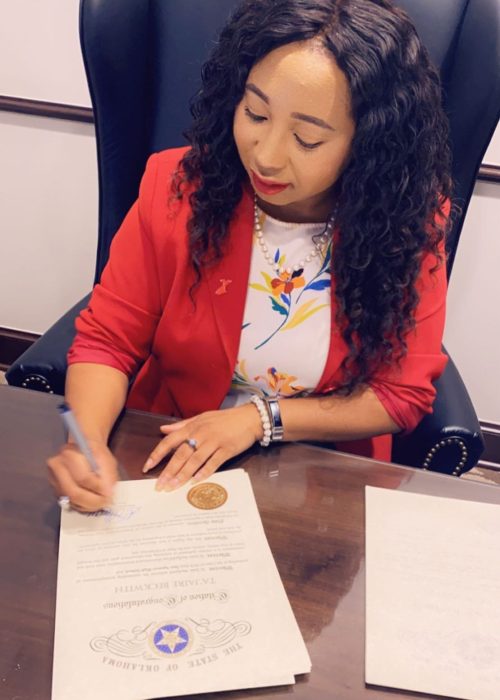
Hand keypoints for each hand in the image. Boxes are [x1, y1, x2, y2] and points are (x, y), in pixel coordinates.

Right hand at [47, 440, 117, 511]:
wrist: (81, 449)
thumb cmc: (95, 454)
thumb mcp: (106, 460)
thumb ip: (107, 476)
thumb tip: (108, 494)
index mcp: (70, 454)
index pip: (83, 478)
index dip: (97, 488)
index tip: (109, 493)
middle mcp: (57, 467)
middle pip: (73, 492)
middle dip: (92, 501)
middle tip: (105, 502)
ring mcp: (53, 479)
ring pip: (71, 500)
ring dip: (87, 505)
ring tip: (100, 502)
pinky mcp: (55, 489)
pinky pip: (69, 502)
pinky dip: (82, 505)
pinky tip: (91, 503)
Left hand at [142, 404, 261, 490]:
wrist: (250, 418)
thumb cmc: (224, 419)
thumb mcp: (201, 418)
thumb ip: (182, 425)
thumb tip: (163, 429)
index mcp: (193, 426)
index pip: (170, 441)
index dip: (157, 454)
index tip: (147, 467)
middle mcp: (201, 434)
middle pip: (181, 454)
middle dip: (169, 471)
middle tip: (159, 486)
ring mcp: (214, 442)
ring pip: (195, 460)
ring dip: (183, 475)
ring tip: (173, 487)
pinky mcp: (227, 449)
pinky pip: (214, 462)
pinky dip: (204, 472)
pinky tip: (195, 482)